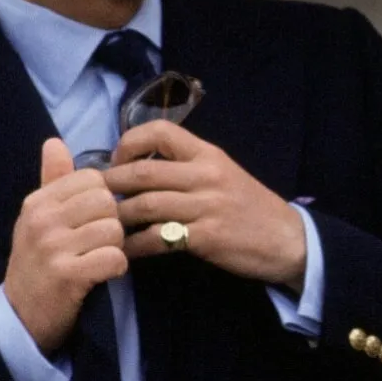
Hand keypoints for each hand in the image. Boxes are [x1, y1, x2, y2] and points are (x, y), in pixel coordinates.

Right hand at [1, 138, 127, 354]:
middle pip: (107, 201)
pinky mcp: (67, 275)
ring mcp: (53, 247)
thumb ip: (52, 181)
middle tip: (99, 242)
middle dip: (112, 222)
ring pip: (114, 230)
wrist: (20, 316)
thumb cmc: (37, 262)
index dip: (103, 198)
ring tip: (98, 258)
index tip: (92, 219)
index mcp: (38, 201)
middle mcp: (42, 219)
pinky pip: (114, 258)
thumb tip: (54, 141)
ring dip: (115, 247)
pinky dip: (115, 268)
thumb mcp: (38, 218)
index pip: (92, 178)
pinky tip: (102, 274)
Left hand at [104, 121, 306, 290]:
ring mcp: (206, 206)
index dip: (130, 143)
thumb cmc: (250, 207)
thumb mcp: (224, 174)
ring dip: (118, 216)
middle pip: (143, 171)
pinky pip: (158, 238)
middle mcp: (206, 174)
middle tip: (94, 198)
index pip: (161, 130)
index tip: (117, 162)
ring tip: (104, 224)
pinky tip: (125, 250)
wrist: (286, 239)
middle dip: (111, 184)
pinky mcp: (206, 237)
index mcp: (208, 154)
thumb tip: (140, 166)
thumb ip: (188, 167)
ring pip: (145, 204)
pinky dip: (135, 245)